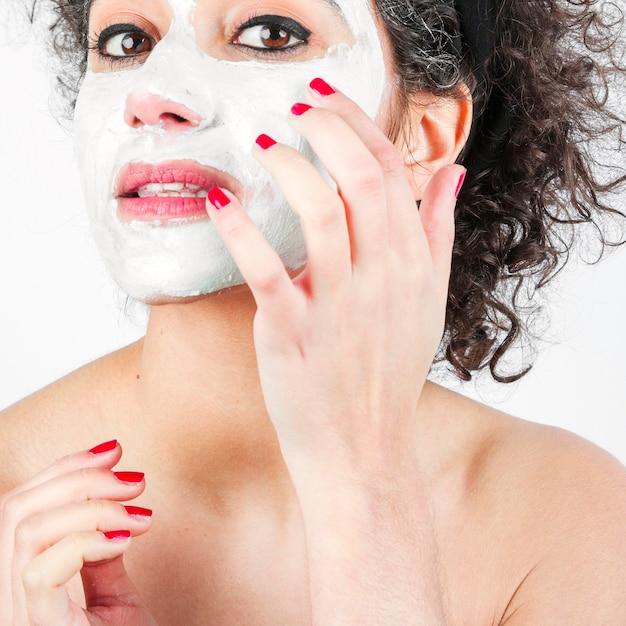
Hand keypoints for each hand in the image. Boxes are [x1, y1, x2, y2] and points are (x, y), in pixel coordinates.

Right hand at [0, 441, 155, 624]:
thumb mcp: (112, 602)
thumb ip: (99, 558)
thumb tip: (110, 511)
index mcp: (18, 586)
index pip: (19, 509)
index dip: (63, 468)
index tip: (113, 450)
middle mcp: (3, 598)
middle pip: (16, 509)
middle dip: (79, 478)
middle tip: (134, 478)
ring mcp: (12, 615)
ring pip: (26, 530)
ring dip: (92, 505)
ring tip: (140, 513)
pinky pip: (41, 567)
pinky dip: (89, 538)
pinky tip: (129, 537)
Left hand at [206, 79, 463, 472]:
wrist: (364, 451)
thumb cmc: (388, 374)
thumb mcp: (429, 302)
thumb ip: (438, 233)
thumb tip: (451, 173)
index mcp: (412, 265)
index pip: (392, 171)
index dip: (359, 123)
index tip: (326, 100)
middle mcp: (382, 277)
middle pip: (362, 176)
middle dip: (327, 125)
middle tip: (297, 106)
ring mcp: (338, 304)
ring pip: (320, 210)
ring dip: (288, 166)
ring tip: (263, 147)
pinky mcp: (292, 332)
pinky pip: (266, 270)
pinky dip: (240, 231)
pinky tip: (220, 203)